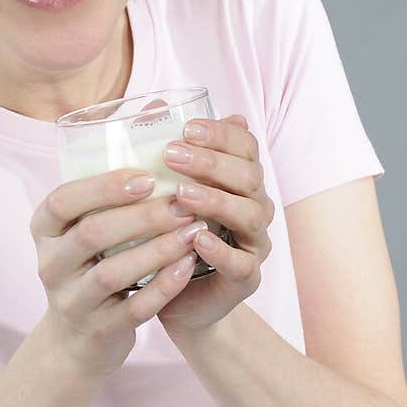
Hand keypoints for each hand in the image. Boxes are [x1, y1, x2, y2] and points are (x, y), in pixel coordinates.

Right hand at [30, 165, 212, 378]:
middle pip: (91, 234)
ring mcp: (72, 301)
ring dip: (157, 249)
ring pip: (112, 273)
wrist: (78, 339)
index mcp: (44, 230)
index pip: (61, 202)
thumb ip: (108, 191)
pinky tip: (188, 266)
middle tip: (183, 203)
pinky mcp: (98, 330)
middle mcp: (51, 264)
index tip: (146, 177)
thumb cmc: (91, 266)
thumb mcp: (82, 229)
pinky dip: (163, 286)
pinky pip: (134, 308)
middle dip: (141, 216)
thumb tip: (154, 118)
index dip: (102, 188)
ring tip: (192, 231)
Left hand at [154, 114, 274, 337]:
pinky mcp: (246, 279)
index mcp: (238, 180)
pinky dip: (222, 250)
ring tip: (182, 193)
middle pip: (249, 175)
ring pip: (250, 214)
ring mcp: (253, 243)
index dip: (220, 134)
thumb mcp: (160, 193)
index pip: (244, 146)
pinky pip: (243, 263)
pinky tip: (198, 238)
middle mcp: (253, 206)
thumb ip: (162, 153)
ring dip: (216, 200)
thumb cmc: (168, 236)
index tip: (186, 128)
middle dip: (211, 162)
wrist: (177, 300)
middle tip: (172, 154)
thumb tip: (152, 106)